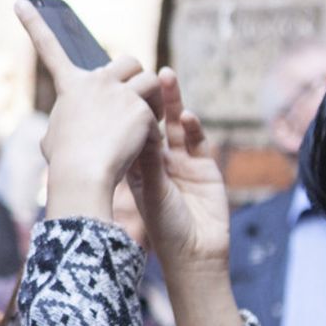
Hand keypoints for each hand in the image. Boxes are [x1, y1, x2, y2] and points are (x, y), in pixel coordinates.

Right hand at [15, 0, 158, 223]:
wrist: (83, 175)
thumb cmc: (65, 163)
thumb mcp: (54, 138)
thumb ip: (67, 122)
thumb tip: (63, 130)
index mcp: (70, 86)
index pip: (47, 48)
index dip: (33, 24)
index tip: (21, 1)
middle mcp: (96, 82)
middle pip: (129, 61)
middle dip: (137, 77)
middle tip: (135, 99)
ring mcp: (120, 93)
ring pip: (150, 82)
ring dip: (152, 100)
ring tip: (144, 125)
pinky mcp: (141, 110)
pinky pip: (157, 112)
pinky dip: (154, 129)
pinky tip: (142, 146)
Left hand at [131, 69, 228, 269]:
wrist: (195, 252)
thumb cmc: (164, 226)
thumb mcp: (150, 191)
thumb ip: (146, 162)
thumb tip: (134, 129)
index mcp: (137, 166)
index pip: (131, 130)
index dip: (128, 109)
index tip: (120, 86)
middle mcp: (158, 160)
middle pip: (153, 121)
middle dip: (150, 97)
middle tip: (146, 72)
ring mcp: (182, 162)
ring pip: (175, 126)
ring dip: (172, 102)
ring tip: (165, 78)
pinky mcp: (205, 167)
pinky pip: (197, 141)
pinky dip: (192, 127)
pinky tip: (186, 116)